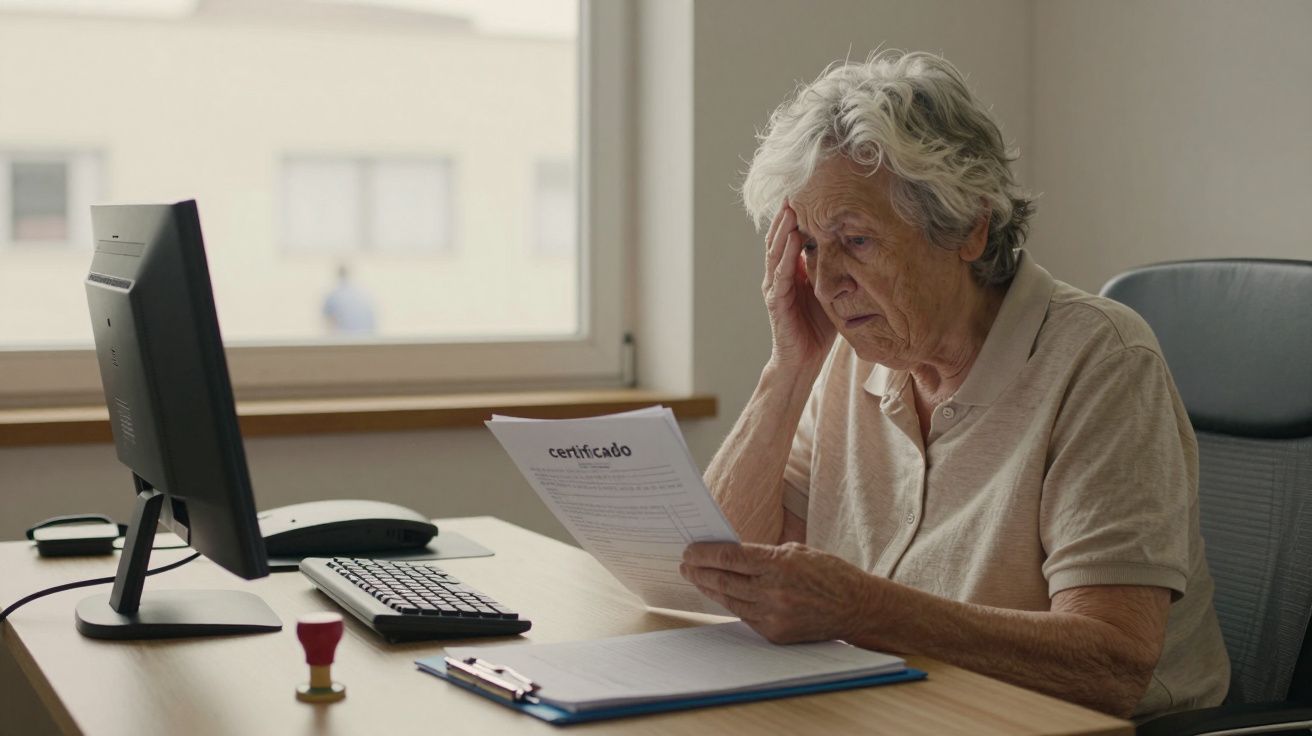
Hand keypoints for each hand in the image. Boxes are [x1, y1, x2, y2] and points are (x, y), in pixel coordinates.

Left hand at [680, 541, 875, 643]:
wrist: (856, 608)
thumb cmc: (829, 574)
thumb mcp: (798, 551)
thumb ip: (765, 554)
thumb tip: (731, 555)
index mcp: (780, 564)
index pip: (731, 557)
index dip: (706, 553)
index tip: (690, 550)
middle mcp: (774, 591)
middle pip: (725, 580)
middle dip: (700, 571)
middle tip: (685, 564)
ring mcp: (774, 615)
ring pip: (730, 601)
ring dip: (710, 589)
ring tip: (697, 579)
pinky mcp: (775, 634)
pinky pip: (745, 616)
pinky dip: (732, 604)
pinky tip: (721, 595)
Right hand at [762, 203, 836, 372]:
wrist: (803, 360)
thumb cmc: (817, 328)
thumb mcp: (830, 292)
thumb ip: (835, 270)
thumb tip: (858, 246)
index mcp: (791, 271)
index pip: (790, 237)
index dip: (796, 215)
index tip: (809, 192)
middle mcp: (778, 275)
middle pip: (779, 238)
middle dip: (787, 214)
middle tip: (798, 189)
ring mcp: (774, 287)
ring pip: (776, 251)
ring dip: (783, 229)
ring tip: (792, 208)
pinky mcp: (775, 301)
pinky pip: (780, 274)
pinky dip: (785, 255)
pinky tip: (792, 239)